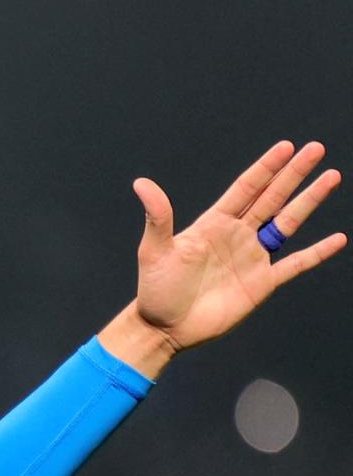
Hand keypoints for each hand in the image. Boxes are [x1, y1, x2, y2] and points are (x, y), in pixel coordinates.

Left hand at [132, 142, 344, 352]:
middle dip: (294, 174)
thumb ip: (158, 217)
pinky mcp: (261, 283)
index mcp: (214, 224)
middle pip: (272, 197)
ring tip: (331, 177)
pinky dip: (316, 253)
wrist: (164, 328)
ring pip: (287, 222)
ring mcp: (252, 258)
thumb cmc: (155, 290)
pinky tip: (338, 239)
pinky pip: (295, 264)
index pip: (246, 188)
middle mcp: (237, 235)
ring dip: (309, 201)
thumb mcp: (154, 251)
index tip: (286, 147)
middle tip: (316, 149)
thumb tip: (142, 183)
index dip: (266, 168)